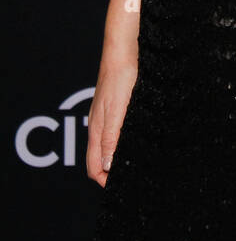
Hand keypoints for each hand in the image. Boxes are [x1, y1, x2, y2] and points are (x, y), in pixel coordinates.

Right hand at [85, 62, 136, 186]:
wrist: (123, 52)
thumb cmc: (120, 78)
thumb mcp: (117, 111)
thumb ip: (111, 138)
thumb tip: (106, 166)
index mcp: (97, 130)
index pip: (93, 166)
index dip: (104, 181)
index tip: (119, 188)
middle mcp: (98, 125)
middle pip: (98, 159)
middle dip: (110, 174)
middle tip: (130, 179)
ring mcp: (105, 117)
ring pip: (107, 146)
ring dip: (116, 159)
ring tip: (135, 164)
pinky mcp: (114, 108)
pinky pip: (114, 133)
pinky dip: (121, 144)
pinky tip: (135, 141)